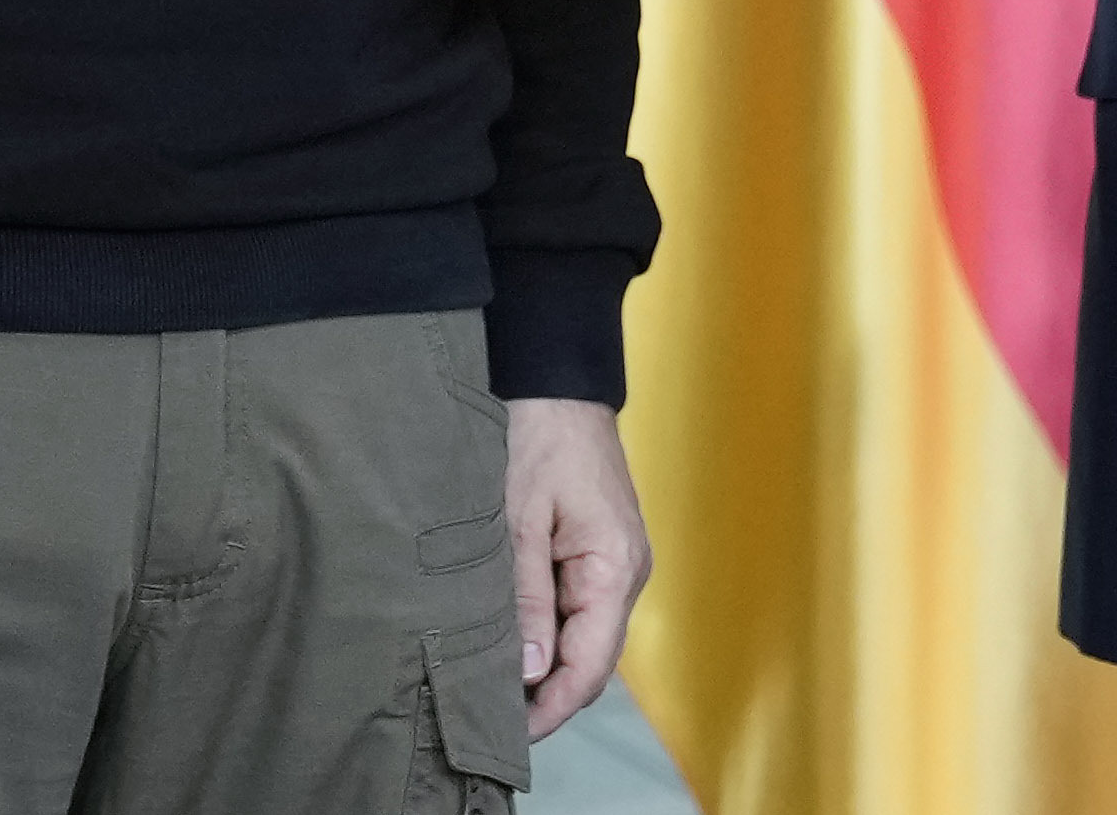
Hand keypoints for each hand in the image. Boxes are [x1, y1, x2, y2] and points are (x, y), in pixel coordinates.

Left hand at [504, 396, 651, 736]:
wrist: (555, 381)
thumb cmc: (535, 438)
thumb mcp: (517, 520)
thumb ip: (524, 598)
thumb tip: (530, 673)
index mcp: (614, 568)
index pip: (591, 666)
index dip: (553, 708)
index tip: (511, 735)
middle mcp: (626, 573)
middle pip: (591, 659)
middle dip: (546, 693)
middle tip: (489, 717)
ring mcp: (616, 562)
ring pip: (583, 635)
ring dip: (545, 662)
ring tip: (492, 684)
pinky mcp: (599, 550)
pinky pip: (577, 607)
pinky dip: (547, 629)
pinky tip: (510, 638)